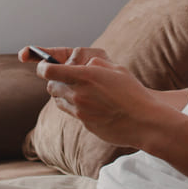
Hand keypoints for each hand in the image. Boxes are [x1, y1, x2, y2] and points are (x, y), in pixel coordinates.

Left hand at [20, 46, 180, 148]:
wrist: (144, 121)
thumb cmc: (133, 92)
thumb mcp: (117, 69)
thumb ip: (97, 64)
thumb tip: (85, 64)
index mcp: (85, 76)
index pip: (49, 71)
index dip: (43, 66)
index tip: (44, 65)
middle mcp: (78, 94)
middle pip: (51, 86)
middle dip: (55, 80)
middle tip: (65, 77)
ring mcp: (80, 112)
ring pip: (58, 101)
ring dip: (63, 94)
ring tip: (78, 91)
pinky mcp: (85, 124)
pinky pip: (72, 113)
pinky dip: (76, 107)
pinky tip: (91, 105)